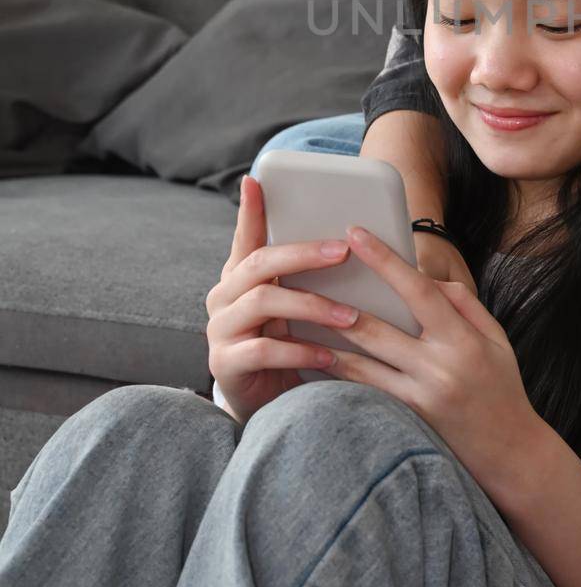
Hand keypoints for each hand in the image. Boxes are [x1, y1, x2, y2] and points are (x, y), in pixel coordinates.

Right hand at [204, 175, 359, 422]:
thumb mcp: (298, 310)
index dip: (250, 209)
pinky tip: (330, 356)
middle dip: (304, 253)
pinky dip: (301, 351)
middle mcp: (224, 297)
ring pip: (264, 302)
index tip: (257, 179)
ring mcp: (220, 330)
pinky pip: (264, 350)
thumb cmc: (291, 348)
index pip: (245, 237)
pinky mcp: (225, 364)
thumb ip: (310, 280)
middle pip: (260, 263)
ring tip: (351, 316)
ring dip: (313, 306)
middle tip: (343, 251)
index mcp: (241, 278)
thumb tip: (354, 243)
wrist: (270, 407)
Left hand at [322, 224, 544, 506]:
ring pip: (356, 363)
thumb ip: (463, 304)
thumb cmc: (502, 388)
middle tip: (304, 272)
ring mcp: (416, 400)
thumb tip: (425, 279)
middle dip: (335, 299)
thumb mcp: (496, 339)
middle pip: (373, 328)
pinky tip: (309, 357)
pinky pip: (359, 392)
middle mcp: (437, 370)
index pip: (418, 291)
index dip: (385, 260)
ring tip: (294, 315)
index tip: (356, 233)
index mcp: (462, 341)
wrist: (511, 455)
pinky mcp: (402, 423)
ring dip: (323, 339)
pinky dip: (334, 373)